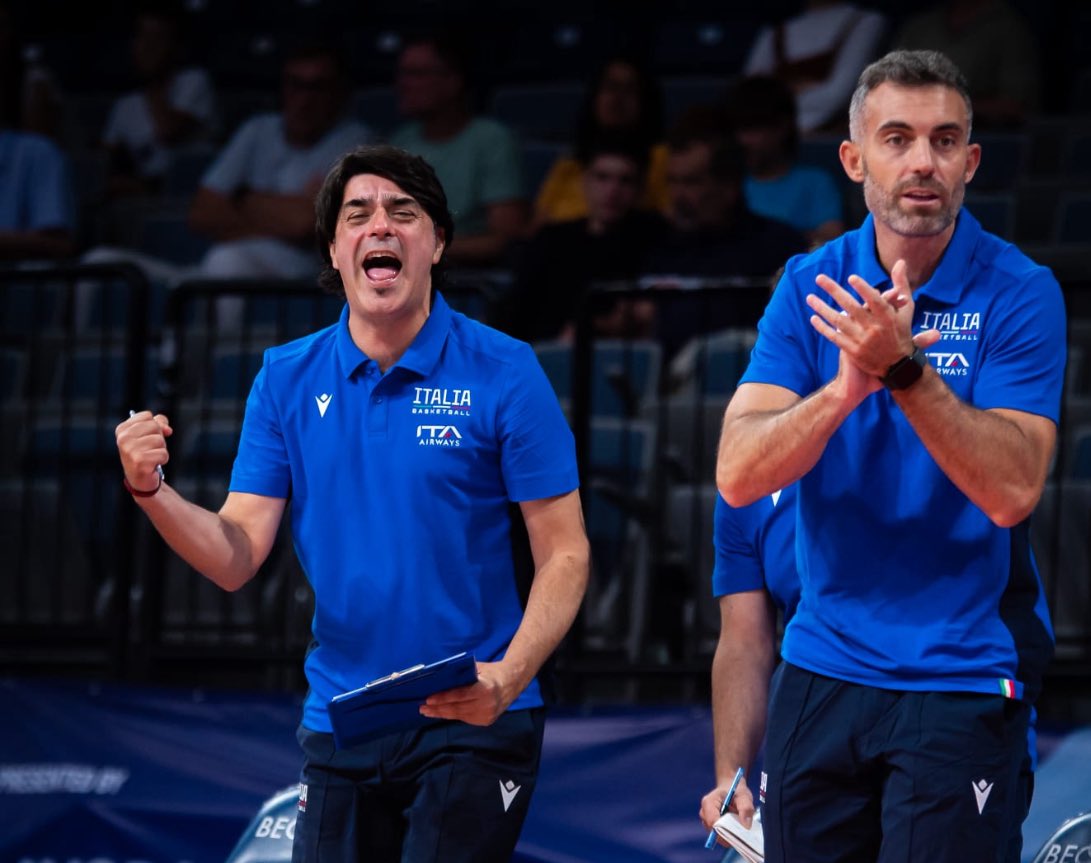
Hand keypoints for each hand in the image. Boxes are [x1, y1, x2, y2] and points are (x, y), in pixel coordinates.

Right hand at [116, 411, 171, 491]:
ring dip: (161, 450)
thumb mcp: (148, 435)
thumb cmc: (145, 454)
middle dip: (158, 438)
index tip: (148, 437)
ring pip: (160, 440)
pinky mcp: (140, 462)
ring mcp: (130, 450)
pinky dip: (163, 459)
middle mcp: (123, 439)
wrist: (141, 480)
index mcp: (122, 430)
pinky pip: (163, 454)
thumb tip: (167, 429)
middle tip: (149, 450)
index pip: (147, 416)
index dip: (155, 426)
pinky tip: (153, 465)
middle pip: (155, 426)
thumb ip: (159, 423)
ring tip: (151, 457)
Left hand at [418, 660, 517, 725]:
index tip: (428, 699)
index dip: (443, 698)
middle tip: (422, 708)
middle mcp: (487, 704)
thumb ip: (462, 674)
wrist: (512, 683)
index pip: (459, 695)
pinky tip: (443, 712)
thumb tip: (440, 678)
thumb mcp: (478, 668)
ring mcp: (487, 715)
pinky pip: (465, 718)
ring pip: (459, 715)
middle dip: (437, 708)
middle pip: (456, 708)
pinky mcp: (486, 721)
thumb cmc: (492, 672)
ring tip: (428, 711)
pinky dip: (453, 715)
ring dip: (442, 714)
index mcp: (485, 689)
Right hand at [700, 780, 756, 832]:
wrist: (730, 787)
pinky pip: (718, 835)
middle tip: (741, 830)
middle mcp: (704, 812)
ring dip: (728, 834)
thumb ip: (746, 808)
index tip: (739, 832)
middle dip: (728, 834)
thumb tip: (746, 826)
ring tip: (737, 825)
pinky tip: (734, 827)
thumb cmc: (736, 790)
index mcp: (708, 803)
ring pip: (716, 835)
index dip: (725, 830)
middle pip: (714, 831)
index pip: (713, 823)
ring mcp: (706, 820)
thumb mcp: (744, 796)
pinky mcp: (710, 825)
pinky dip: (727, 834)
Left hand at [808, 259, 918, 377]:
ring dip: (822, 308)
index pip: (874, 300)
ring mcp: (862, 340)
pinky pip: (835, 337)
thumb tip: (900, 262)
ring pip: (839, 321)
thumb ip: (901, 285)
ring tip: (809, 298)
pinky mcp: (853, 351)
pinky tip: (813, 318)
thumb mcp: (906, 309)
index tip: (851, 278)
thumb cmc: (901, 331)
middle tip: (819, 278)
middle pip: (851, 307)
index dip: (863, 289)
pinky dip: (823, 328)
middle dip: (834, 291)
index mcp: (888, 316)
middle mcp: (874, 328)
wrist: (898, 366)